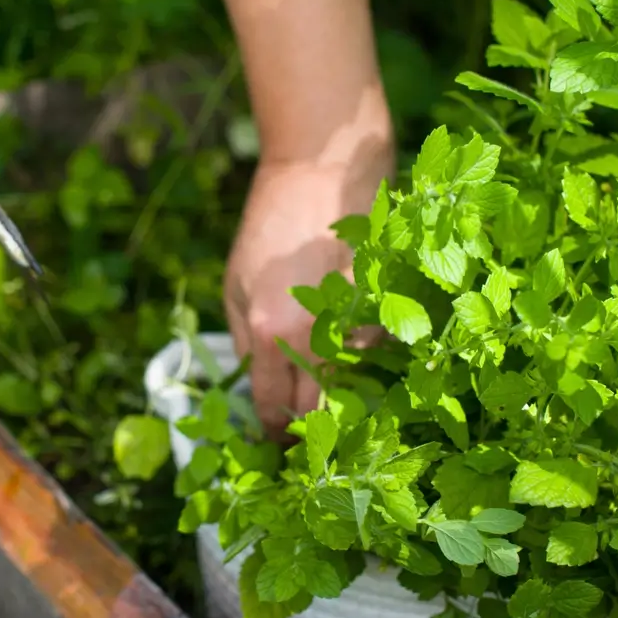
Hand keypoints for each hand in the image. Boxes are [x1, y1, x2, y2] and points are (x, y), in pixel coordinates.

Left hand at [225, 157, 390, 440]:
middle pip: (314, 408)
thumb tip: (256, 384)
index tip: (274, 443)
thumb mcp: (234, 284)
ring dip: (335, 395)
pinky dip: (359, 356)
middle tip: (299, 437)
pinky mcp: (383, 307)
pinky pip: (371, 352)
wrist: (319, 174)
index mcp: (267, 331)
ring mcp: (352, 324)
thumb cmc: (268, 226)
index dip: (273, 432)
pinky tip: (348, 343)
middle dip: (305, 429)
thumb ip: (243, 341)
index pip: (272, 405)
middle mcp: (313, 336)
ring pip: (349, 386)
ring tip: (325, 393)